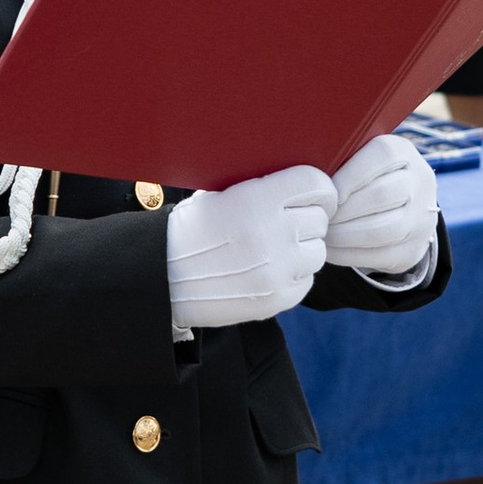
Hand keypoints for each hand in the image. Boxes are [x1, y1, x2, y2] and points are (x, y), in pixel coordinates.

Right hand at [164, 166, 336, 331]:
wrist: (162, 276)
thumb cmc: (191, 230)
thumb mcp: (219, 194)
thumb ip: (263, 188)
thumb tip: (300, 185)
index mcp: (258, 199)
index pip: (317, 185)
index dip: (319, 189)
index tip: (313, 195)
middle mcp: (273, 233)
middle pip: (320, 219)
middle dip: (306, 219)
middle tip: (284, 223)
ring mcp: (278, 269)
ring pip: (318, 251)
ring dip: (303, 248)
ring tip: (276, 248)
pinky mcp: (277, 298)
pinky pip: (306, 280)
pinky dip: (294, 275)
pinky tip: (269, 269)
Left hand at [323, 135, 440, 281]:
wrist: (400, 206)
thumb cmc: (362, 176)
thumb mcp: (358, 157)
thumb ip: (340, 157)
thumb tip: (307, 171)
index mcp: (403, 151)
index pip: (382, 157)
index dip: (350, 175)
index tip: (325, 191)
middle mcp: (420, 183)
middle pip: (381, 196)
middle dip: (343, 210)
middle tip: (317, 217)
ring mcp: (422, 218)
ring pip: (382, 230)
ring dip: (344, 235)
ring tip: (321, 233)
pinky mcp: (414, 249)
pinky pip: (380, 255)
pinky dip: (349, 254)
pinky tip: (329, 249)